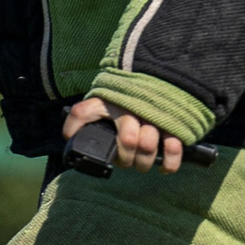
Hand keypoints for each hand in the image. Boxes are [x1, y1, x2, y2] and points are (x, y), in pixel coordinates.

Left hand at [63, 96, 183, 172]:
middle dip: (126, 158)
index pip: (83, 112)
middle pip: (127, 140)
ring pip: (148, 145)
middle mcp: (129, 106)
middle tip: (126, 161)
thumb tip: (71, 135)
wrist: (160, 77)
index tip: (78, 143)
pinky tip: (163, 168)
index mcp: (108, 101)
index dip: (76, 128)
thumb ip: (87, 116)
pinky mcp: (173, 124)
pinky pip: (173, 147)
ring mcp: (153, 115)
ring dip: (144, 162)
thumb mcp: (104, 103)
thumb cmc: (126, 100)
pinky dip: (169, 162)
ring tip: (142, 164)